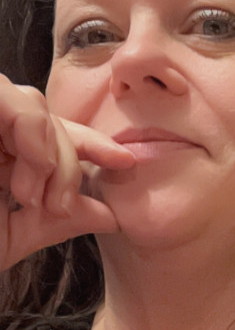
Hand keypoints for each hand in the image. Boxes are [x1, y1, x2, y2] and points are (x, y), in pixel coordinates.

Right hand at [0, 77, 134, 269]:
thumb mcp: (14, 235)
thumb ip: (58, 220)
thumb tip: (111, 214)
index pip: (50, 138)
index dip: (92, 145)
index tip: (126, 162)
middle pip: (44, 115)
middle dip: (65, 157)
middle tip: (55, 204)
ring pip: (28, 101)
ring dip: (46, 147)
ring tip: (33, 195)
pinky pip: (5, 94)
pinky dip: (29, 129)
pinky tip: (28, 172)